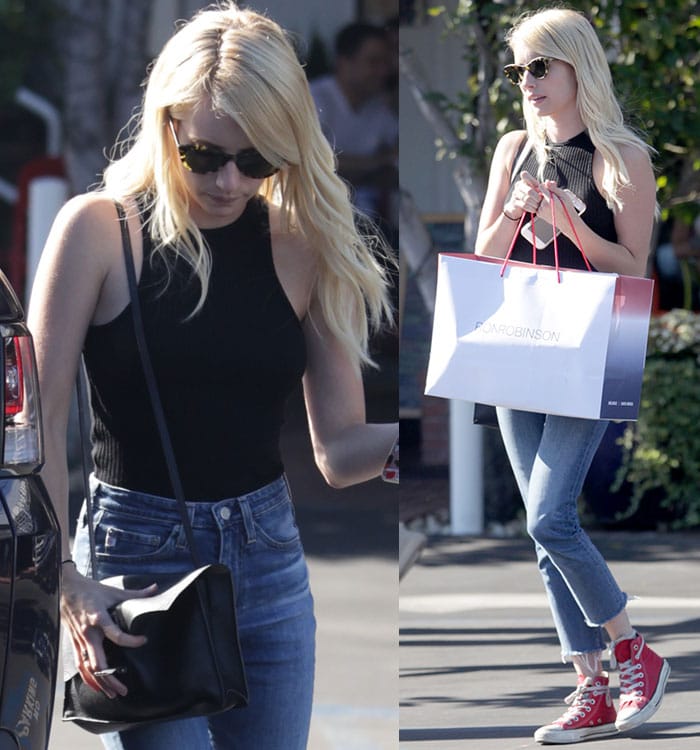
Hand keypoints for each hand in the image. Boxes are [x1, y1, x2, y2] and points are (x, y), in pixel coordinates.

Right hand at [61, 563, 156, 697]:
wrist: (65, 589)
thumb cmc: (90, 590)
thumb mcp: (114, 591)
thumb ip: (136, 593)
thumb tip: (156, 588)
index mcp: (99, 618)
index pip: (115, 634)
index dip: (130, 640)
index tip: (143, 640)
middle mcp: (88, 633)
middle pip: (99, 662)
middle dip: (110, 678)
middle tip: (124, 689)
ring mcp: (80, 640)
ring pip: (88, 668)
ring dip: (99, 683)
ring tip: (113, 694)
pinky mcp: (74, 643)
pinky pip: (80, 665)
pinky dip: (87, 678)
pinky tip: (97, 687)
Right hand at [503, 171, 542, 218]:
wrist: (519, 208)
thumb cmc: (531, 197)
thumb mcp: (538, 190)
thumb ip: (546, 186)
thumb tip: (553, 183)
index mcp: (523, 180)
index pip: (525, 175)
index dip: (532, 181)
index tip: (537, 186)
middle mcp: (518, 186)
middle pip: (529, 191)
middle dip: (537, 197)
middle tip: (541, 200)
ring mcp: (515, 194)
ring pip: (527, 199)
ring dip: (534, 203)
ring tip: (538, 205)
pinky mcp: (514, 202)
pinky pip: (524, 205)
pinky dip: (530, 208)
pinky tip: (534, 209)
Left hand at [536, 181, 578, 232]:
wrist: (566, 221)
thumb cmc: (567, 207)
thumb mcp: (563, 195)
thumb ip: (553, 188)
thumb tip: (546, 181)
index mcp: (549, 200)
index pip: (541, 187)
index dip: (546, 186)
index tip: (551, 188)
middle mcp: (543, 206)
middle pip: (539, 193)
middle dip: (545, 193)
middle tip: (554, 197)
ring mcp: (540, 211)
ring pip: (538, 199)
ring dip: (543, 199)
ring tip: (552, 203)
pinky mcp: (538, 214)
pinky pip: (538, 205)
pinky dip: (542, 205)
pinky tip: (549, 207)